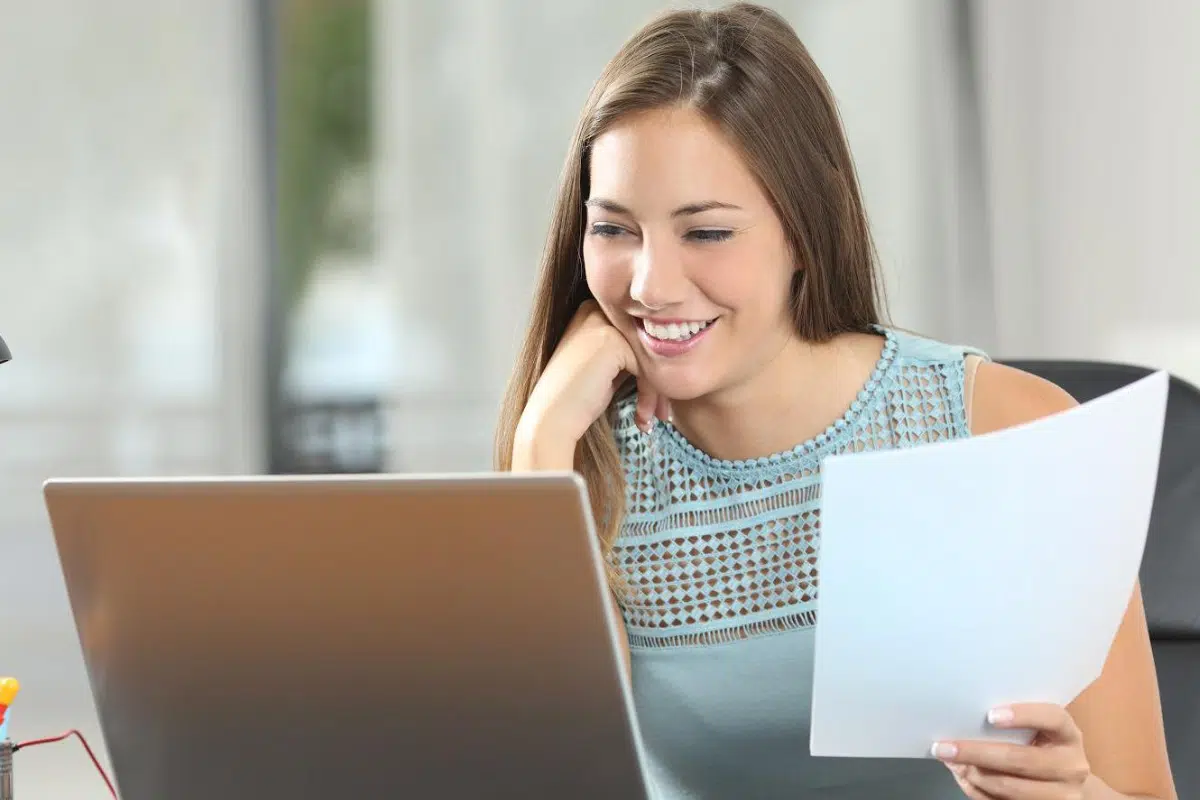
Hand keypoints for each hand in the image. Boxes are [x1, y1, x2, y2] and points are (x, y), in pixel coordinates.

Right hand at [516, 301, 668, 465]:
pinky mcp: (612, 342)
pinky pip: (647, 367)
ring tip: (653, 418)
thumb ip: (626, 351)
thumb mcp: (602, 365)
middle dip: (657, 382)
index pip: (636, 335)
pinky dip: (649, 395)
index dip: (649, 368)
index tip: (655, 401)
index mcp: (591, 311)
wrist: (551, 420)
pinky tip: (642, 417)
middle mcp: (596, 310)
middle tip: (661, 412)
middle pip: (645, 344)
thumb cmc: (575, 399)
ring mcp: (603, 324)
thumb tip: (667, 349)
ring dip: (656, 392)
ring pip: (649, 356)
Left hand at [933, 703, 1090, 798]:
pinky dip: (977, 791)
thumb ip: (1013, 723)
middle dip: (975, 752)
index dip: (1023, 715)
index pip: (1053, 718)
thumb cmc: (1046, 747)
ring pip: (1008, 787)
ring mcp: (1061, 795)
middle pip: (1020, 759)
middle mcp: (1071, 766)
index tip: (990, 715)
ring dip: (973, 775)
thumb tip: (964, 724)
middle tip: (944, 747)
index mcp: (1068, 736)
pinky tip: (963, 777)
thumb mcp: (1041, 731)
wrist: (1072, 786)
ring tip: (950, 762)